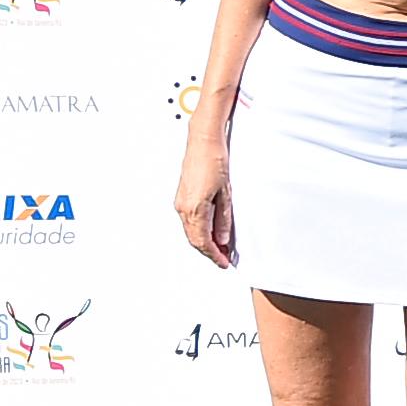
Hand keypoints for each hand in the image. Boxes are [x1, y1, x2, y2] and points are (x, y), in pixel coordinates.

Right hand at [173, 142, 234, 270]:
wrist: (203, 142)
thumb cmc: (214, 161)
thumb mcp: (226, 194)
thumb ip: (223, 219)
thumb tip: (223, 238)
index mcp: (195, 209)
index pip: (203, 241)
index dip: (214, 255)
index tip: (224, 263)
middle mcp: (183, 208)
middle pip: (195, 239)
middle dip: (209, 251)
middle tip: (224, 258)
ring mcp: (180, 202)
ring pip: (191, 231)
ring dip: (204, 241)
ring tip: (220, 247)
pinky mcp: (182, 197)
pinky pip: (189, 221)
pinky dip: (200, 230)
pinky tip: (211, 230)